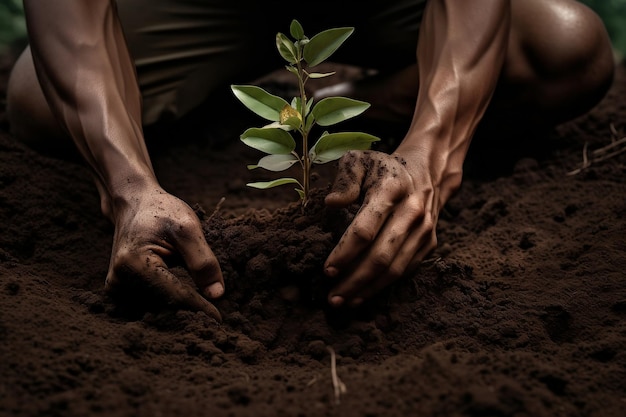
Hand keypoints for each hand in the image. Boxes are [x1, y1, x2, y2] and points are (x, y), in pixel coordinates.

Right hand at [104, 186, 223, 320]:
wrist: (133, 204)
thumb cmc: (161, 211)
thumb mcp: (188, 228)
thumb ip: (203, 261)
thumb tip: (217, 294)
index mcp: (134, 264)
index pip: (175, 296)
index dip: (200, 308)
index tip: (220, 321)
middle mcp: (119, 280)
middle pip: (166, 305)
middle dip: (191, 310)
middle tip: (215, 320)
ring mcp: (116, 288)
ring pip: (159, 307)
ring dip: (180, 307)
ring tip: (201, 307)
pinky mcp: (119, 290)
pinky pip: (151, 303)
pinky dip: (169, 303)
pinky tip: (184, 300)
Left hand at [324, 150, 439, 306]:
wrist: (427, 171)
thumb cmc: (383, 168)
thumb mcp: (359, 160)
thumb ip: (345, 179)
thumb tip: (331, 203)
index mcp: (391, 189)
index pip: (365, 229)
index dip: (345, 252)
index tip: (327, 270)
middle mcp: (412, 211)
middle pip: (381, 256)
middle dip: (354, 281)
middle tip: (331, 297)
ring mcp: (423, 229)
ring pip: (395, 268)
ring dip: (368, 289)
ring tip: (343, 301)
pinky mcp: (429, 243)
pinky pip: (406, 270)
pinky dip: (384, 286)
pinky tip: (363, 295)